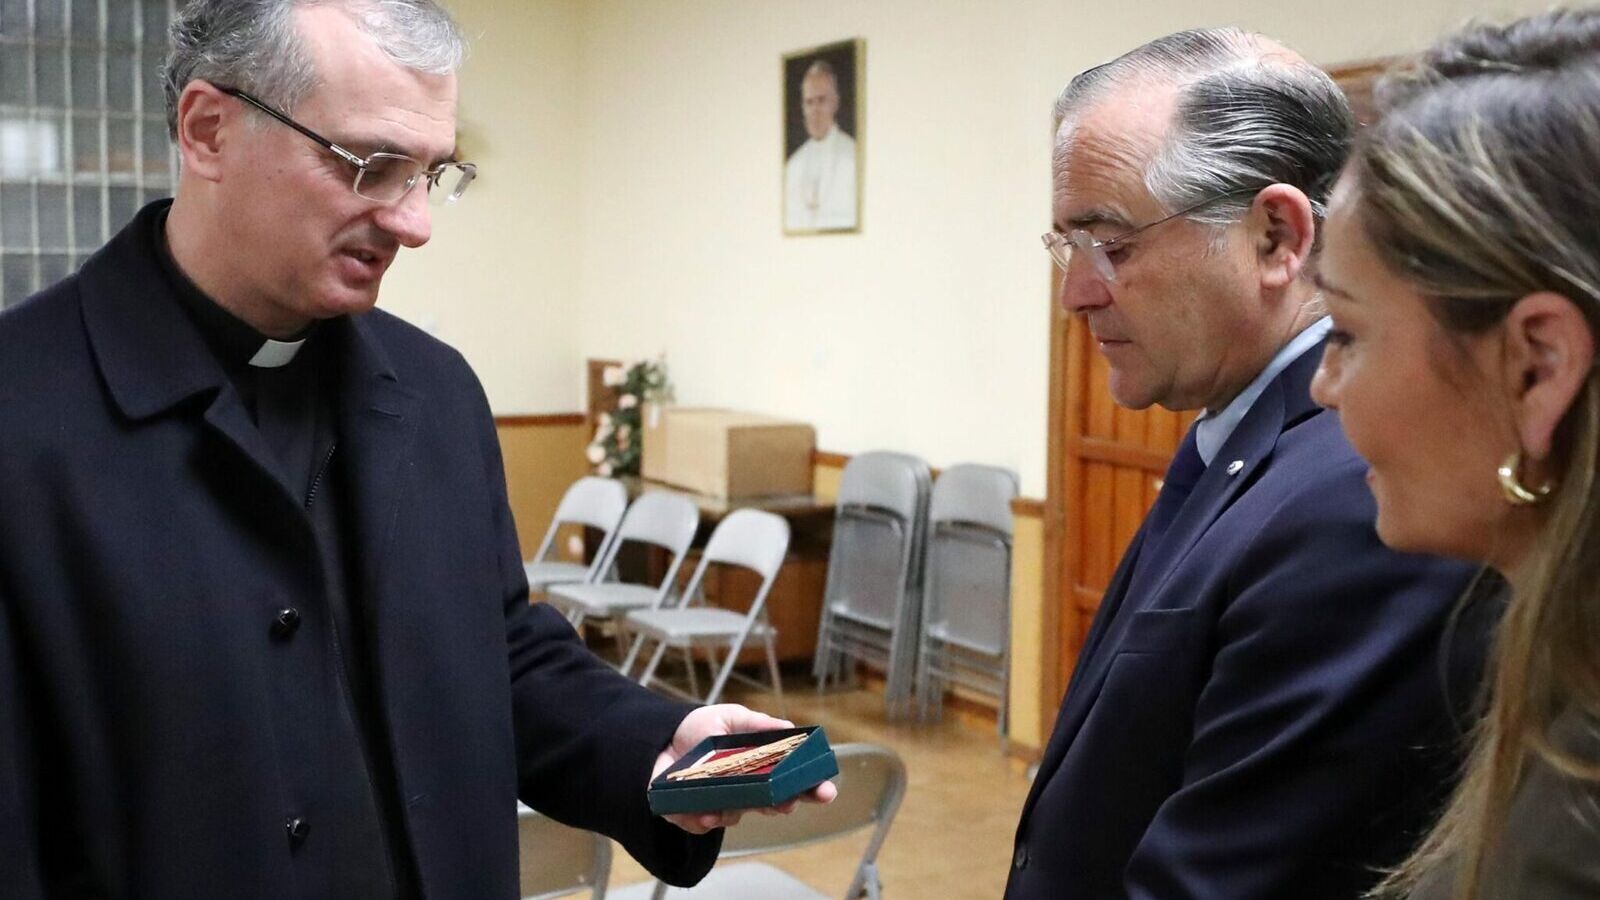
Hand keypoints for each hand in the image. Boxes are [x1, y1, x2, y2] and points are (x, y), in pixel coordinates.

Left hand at [653, 704, 837, 833]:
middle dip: (782, 805)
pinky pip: (703, 825)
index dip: (810, 788)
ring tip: (725, 803)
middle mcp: (742, 790)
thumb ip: (756, 723)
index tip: (825, 790)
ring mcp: (719, 805)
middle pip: (771, 805)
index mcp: (756, 768)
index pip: (790, 782)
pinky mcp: (692, 816)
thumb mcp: (728, 717)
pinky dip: (703, 819)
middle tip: (787, 802)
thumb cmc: (694, 729)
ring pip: (737, 816)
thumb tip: (787, 727)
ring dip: (735, 810)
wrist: (653, 739)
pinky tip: (702, 812)